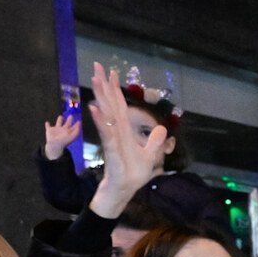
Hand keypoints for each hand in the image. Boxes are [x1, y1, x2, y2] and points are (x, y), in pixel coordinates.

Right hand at [43, 112, 81, 159]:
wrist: (55, 145)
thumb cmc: (64, 141)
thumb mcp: (72, 136)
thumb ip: (76, 130)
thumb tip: (79, 123)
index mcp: (68, 131)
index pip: (73, 127)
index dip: (76, 124)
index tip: (79, 121)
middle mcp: (63, 130)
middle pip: (67, 124)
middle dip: (69, 120)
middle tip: (71, 116)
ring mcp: (56, 130)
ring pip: (58, 123)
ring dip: (59, 120)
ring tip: (60, 116)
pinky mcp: (49, 130)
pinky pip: (48, 126)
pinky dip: (47, 125)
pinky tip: (47, 122)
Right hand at [84, 62, 166, 218]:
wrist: (123, 191)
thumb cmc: (132, 174)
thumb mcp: (150, 156)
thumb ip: (155, 142)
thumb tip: (162, 128)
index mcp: (123, 131)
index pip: (120, 106)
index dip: (116, 89)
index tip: (112, 71)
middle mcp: (116, 132)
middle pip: (110, 104)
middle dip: (104, 85)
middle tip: (96, 65)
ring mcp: (112, 140)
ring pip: (106, 115)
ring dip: (101, 97)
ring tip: (95, 79)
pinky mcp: (112, 152)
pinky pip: (107, 135)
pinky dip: (101, 122)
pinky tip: (95, 109)